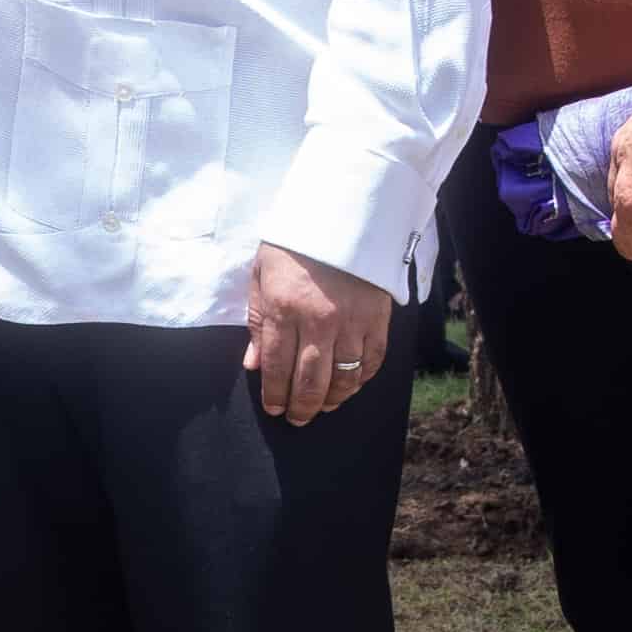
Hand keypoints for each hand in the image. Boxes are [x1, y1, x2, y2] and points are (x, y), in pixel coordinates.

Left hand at [243, 241, 395, 424]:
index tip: (274, 409)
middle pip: (309, 380)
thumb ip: (257, 320)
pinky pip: (372, 361)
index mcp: (284, 308)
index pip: (276, 366)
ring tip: (322, 408)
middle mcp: (319, 320)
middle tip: (297, 418)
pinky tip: (350, 386)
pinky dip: (361, 379)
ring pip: (343, 377)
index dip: (274, 394)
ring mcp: (352, 321)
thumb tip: (253, 364)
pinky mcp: (378, 318)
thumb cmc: (294, 243)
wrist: (342, 213)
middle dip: (301, 406)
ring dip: (331, 400)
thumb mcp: (262, 274)